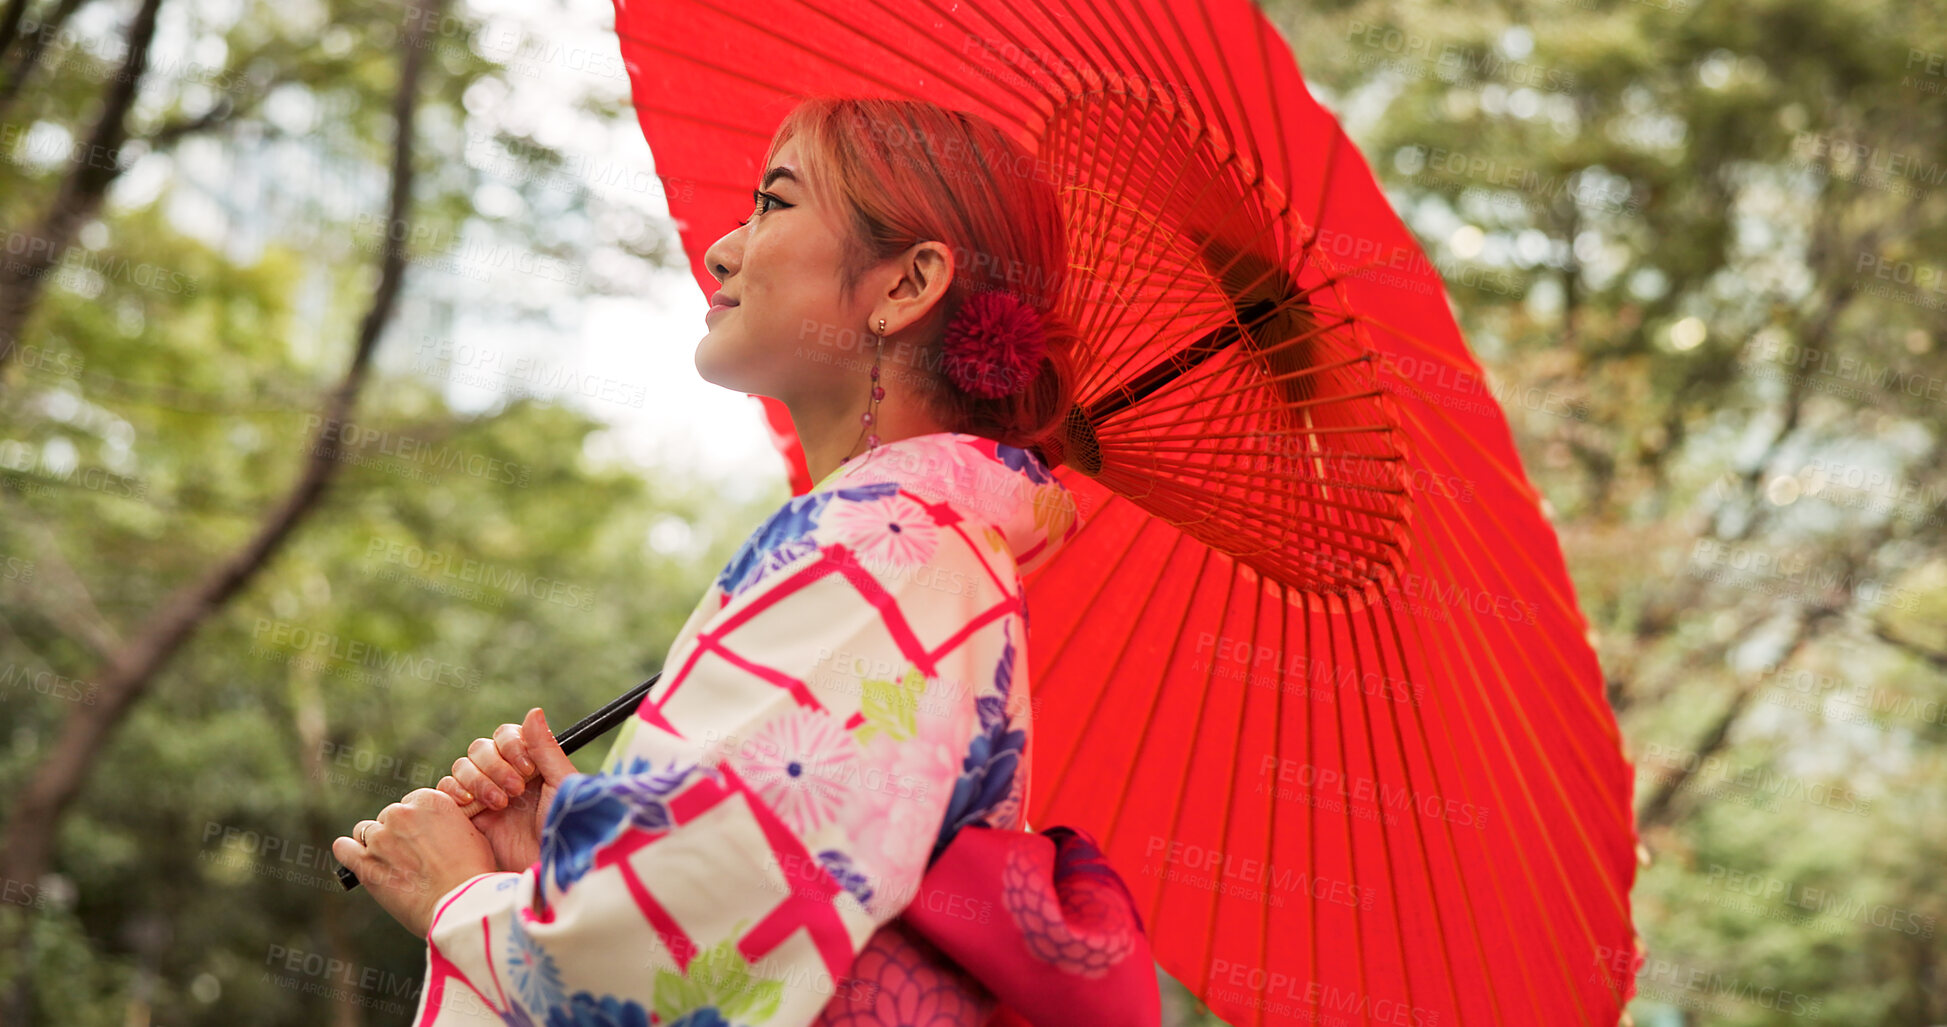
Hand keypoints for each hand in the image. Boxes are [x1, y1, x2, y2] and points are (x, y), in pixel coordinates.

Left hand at [332, 788, 495, 937]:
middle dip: (398, 834)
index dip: (418, 822)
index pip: (412, 803)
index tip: (424, 838)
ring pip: (366, 831)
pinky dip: (348, 851)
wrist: (461, 904)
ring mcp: (380, 838)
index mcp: (430, 800)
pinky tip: (357, 859)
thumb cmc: (471, 873)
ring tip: (391, 864)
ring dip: (376, 844)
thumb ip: (446, 822)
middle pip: (389, 816)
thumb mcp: (471, 833)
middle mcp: (402, 813)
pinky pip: (344, 848)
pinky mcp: (365, 863)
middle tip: (412, 857)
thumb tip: (435, 828)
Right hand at [437, 707, 576, 871]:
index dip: (511, 746)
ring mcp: (485, 796)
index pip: (505, 736)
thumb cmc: (565, 829)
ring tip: (500, 804)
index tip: (527, 768)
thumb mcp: (561, 785)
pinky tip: (472, 804)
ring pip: (462, 768)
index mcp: (530, 764)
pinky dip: (454, 792)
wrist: (550, 871)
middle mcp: (506, 776)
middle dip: (494, 766)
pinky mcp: (469, 819)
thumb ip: (545, 749)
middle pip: (480, 749)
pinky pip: (447, 793)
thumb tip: (534, 711)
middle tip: (515, 790)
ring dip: (478, 780)